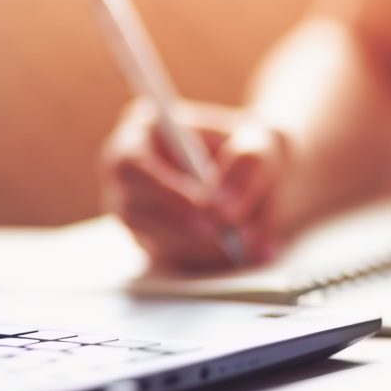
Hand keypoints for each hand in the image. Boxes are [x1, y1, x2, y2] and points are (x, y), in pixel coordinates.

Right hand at [100, 99, 288, 271]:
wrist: (262, 176)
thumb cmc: (252, 150)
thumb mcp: (261, 143)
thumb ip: (246, 166)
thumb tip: (222, 211)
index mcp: (143, 131)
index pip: (132, 165)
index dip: (165, 191)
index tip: (206, 211)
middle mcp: (129, 174)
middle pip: (133, 209)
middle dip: (183, 227)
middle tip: (228, 236)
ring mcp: (135, 211)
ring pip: (151, 239)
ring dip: (197, 246)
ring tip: (244, 244)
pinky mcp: (151, 241)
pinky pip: (168, 258)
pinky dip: (204, 259)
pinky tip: (239, 252)